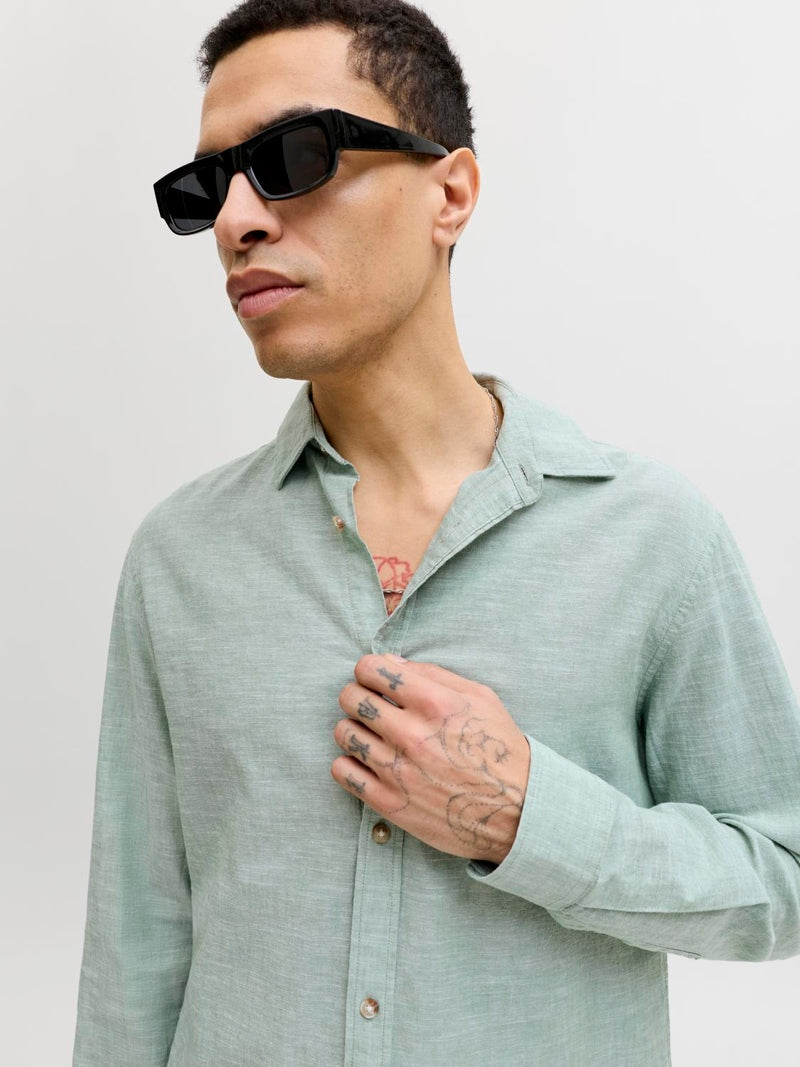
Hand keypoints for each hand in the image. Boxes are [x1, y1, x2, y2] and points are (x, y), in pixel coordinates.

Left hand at [332, 654, 530, 862]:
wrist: (517, 811)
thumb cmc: (498, 748)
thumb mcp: (480, 698)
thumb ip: (433, 674)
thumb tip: (390, 661)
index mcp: (433, 703)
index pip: (371, 669)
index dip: (369, 669)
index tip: (375, 679)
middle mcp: (411, 734)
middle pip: (351, 698)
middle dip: (358, 695)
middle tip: (371, 704)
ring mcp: (397, 770)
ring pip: (344, 733)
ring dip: (353, 728)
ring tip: (370, 733)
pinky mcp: (389, 802)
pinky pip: (342, 771)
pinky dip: (349, 762)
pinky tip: (367, 761)